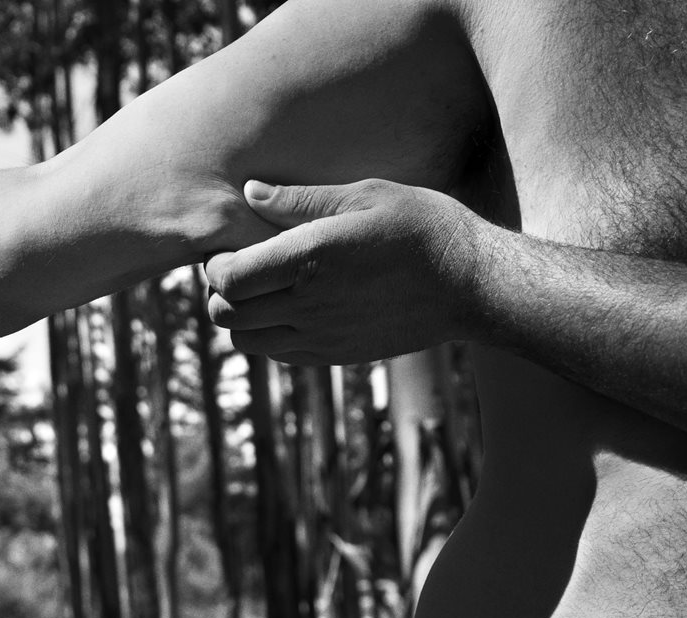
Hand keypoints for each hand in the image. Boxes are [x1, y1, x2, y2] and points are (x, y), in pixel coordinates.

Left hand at [204, 178, 486, 364]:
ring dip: (241, 315)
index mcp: (310, 259)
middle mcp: (308, 305)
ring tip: (264, 289)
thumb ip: (299, 201)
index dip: (216, 264)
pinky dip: (267, 334)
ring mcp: (319, 336)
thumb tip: (250, 192)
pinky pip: (276, 353)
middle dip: (221, 290)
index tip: (232, 247)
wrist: (469, 284)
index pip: (227, 278)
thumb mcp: (364, 196)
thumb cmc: (421, 227)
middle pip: (225, 313)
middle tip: (242, 267)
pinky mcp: (333, 355)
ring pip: (244, 339)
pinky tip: (290, 308)